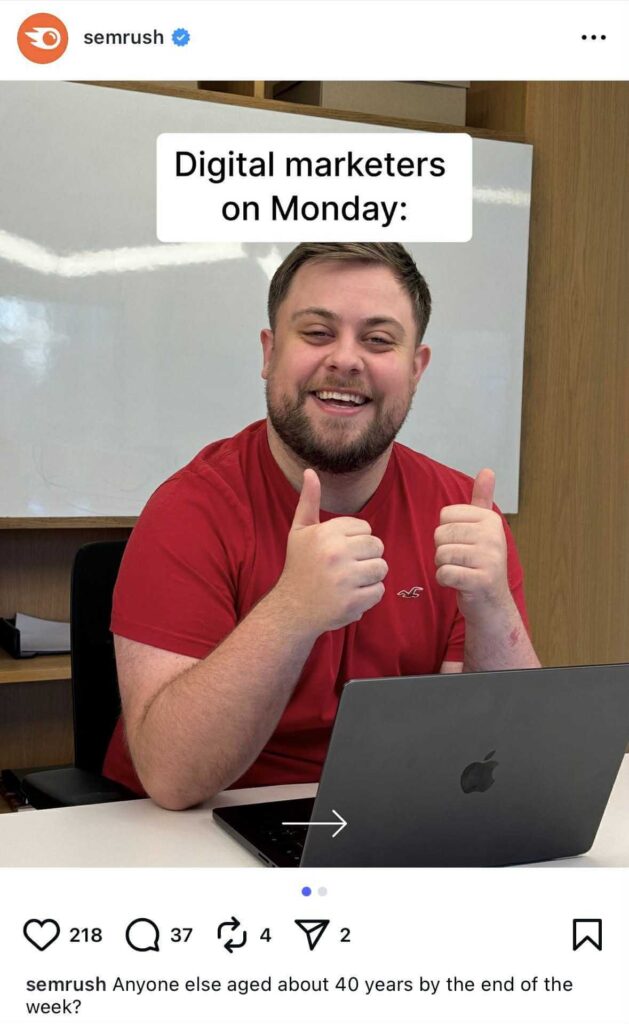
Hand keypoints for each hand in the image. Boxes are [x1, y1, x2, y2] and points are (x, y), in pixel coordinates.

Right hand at [276, 469, 387, 634]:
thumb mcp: (300, 531)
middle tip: (348, 568)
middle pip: (378, 546)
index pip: (366, 528)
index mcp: (326, 533)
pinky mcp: (353, 601)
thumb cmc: (298, 566)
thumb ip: (309, 501)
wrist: (291, 608)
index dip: (356, 540)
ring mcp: (345, 579)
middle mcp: (336, 553)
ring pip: (382, 568)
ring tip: (350, 581)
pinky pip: (379, 591)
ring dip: (370, 576)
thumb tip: (310, 472)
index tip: (339, 552)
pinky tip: (351, 595)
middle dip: (367, 557)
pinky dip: (369, 596)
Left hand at [434, 469, 510, 618]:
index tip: (464, 544)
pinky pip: (443, 573)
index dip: (446, 533)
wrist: (492, 602)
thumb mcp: (484, 528)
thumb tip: (487, 470)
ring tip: (461, 571)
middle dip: (443, 550)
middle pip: (440, 534)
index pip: (445, 515)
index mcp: (490, 519)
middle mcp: (493, 536)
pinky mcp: (481, 580)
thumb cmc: (481, 563)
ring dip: (444, 566)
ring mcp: (489, 558)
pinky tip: (459, 583)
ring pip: (440, 554)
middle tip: (461, 561)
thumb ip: (482, 500)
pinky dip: (444, 581)